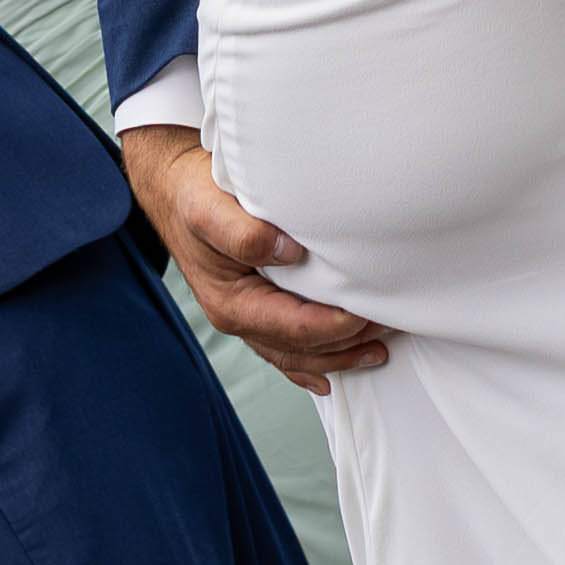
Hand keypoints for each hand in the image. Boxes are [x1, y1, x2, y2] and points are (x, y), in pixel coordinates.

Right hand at [122, 122, 391, 387]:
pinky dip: (313, 362)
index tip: (369, 314)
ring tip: (378, 351)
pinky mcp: (255, 307)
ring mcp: (247, 316)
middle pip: (300, 349)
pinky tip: (332, 373)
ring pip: (296, 354)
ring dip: (338, 356)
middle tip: (390, 328)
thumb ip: (244, 235)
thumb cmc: (192, 197)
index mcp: (231, 302)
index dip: (334, 327)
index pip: (293, 327)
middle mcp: (238, 317)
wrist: (174, 191)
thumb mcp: (210, 210)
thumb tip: (288, 252)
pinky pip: (286, 346)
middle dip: (346, 345)